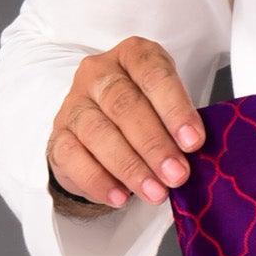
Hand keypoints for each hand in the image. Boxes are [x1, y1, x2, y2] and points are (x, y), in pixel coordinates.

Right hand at [46, 38, 203, 215]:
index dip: (174, 108)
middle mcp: (98, 73)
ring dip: (130, 166)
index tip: (194, 142)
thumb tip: (197, 156)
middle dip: (155, 144)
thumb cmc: (147, 119)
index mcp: (132, 57)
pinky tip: (119, 198)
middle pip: (124, 104)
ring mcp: (74, 103)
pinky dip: (97, 180)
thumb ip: (179, 127)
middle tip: (178, 175)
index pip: (152, 72)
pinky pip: (72, 157)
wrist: (103, 140)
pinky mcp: (58, 136)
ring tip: (156, 192)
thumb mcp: (169, 113)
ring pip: (98, 132)